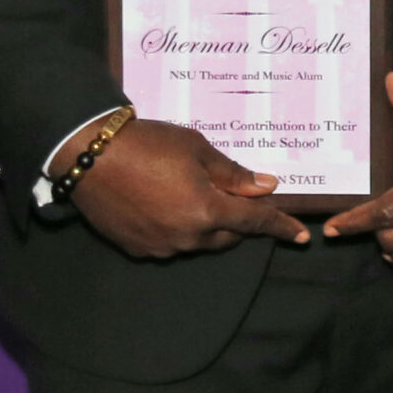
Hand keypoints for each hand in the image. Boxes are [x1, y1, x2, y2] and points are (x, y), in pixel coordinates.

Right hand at [61, 120, 309, 258]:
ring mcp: (162, 247)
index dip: (280, 226)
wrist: (90, 154)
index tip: (302, 236)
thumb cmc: (148, 143)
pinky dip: (178, 229)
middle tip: (233, 194)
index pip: (255, 222)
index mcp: (207, 210)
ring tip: (189, 193)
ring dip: (206, 225)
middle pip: (229, 237)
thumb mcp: (196, 149)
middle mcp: (188, 237)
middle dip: (238, 220)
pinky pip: (171, 244)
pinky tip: (163, 204)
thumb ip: (233, 173)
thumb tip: (266, 188)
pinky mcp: (139, 249)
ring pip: (200, 242)